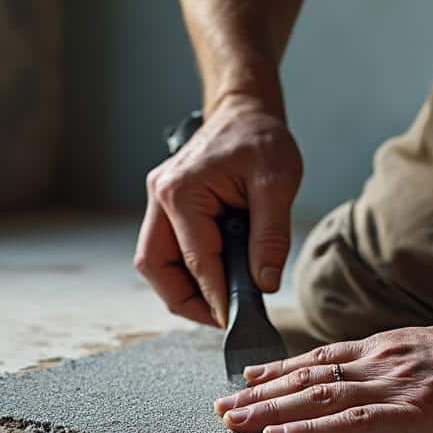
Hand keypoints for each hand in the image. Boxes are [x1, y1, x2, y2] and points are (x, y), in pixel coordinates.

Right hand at [134, 94, 302, 326]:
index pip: (195, 260)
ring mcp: (158, 203)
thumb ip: (271, 236)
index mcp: (181, 191)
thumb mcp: (278, 183)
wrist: (245, 111)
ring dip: (180, 289)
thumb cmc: (260, 139)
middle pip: (155, 267)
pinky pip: (165, 250)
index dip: (215, 296)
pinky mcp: (166, 208)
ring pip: (155, 262)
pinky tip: (213, 280)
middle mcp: (160, 198)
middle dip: (184, 300)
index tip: (234, 320)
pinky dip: (184, 272)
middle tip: (219, 318)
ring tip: (218, 304)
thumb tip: (263, 283)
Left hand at [212, 318, 432, 432]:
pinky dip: (308, 432)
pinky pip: (349, 425)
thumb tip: (380, 375)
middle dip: (258, 395)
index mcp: (391, 348)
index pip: (321, 360)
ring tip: (231, 423)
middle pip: (306, 379)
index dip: (279, 371)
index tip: (246, 380)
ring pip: (316, 400)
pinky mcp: (416, 415)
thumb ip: (406, 361)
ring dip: (267, 412)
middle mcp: (383, 362)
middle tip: (220, 409)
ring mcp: (397, 387)